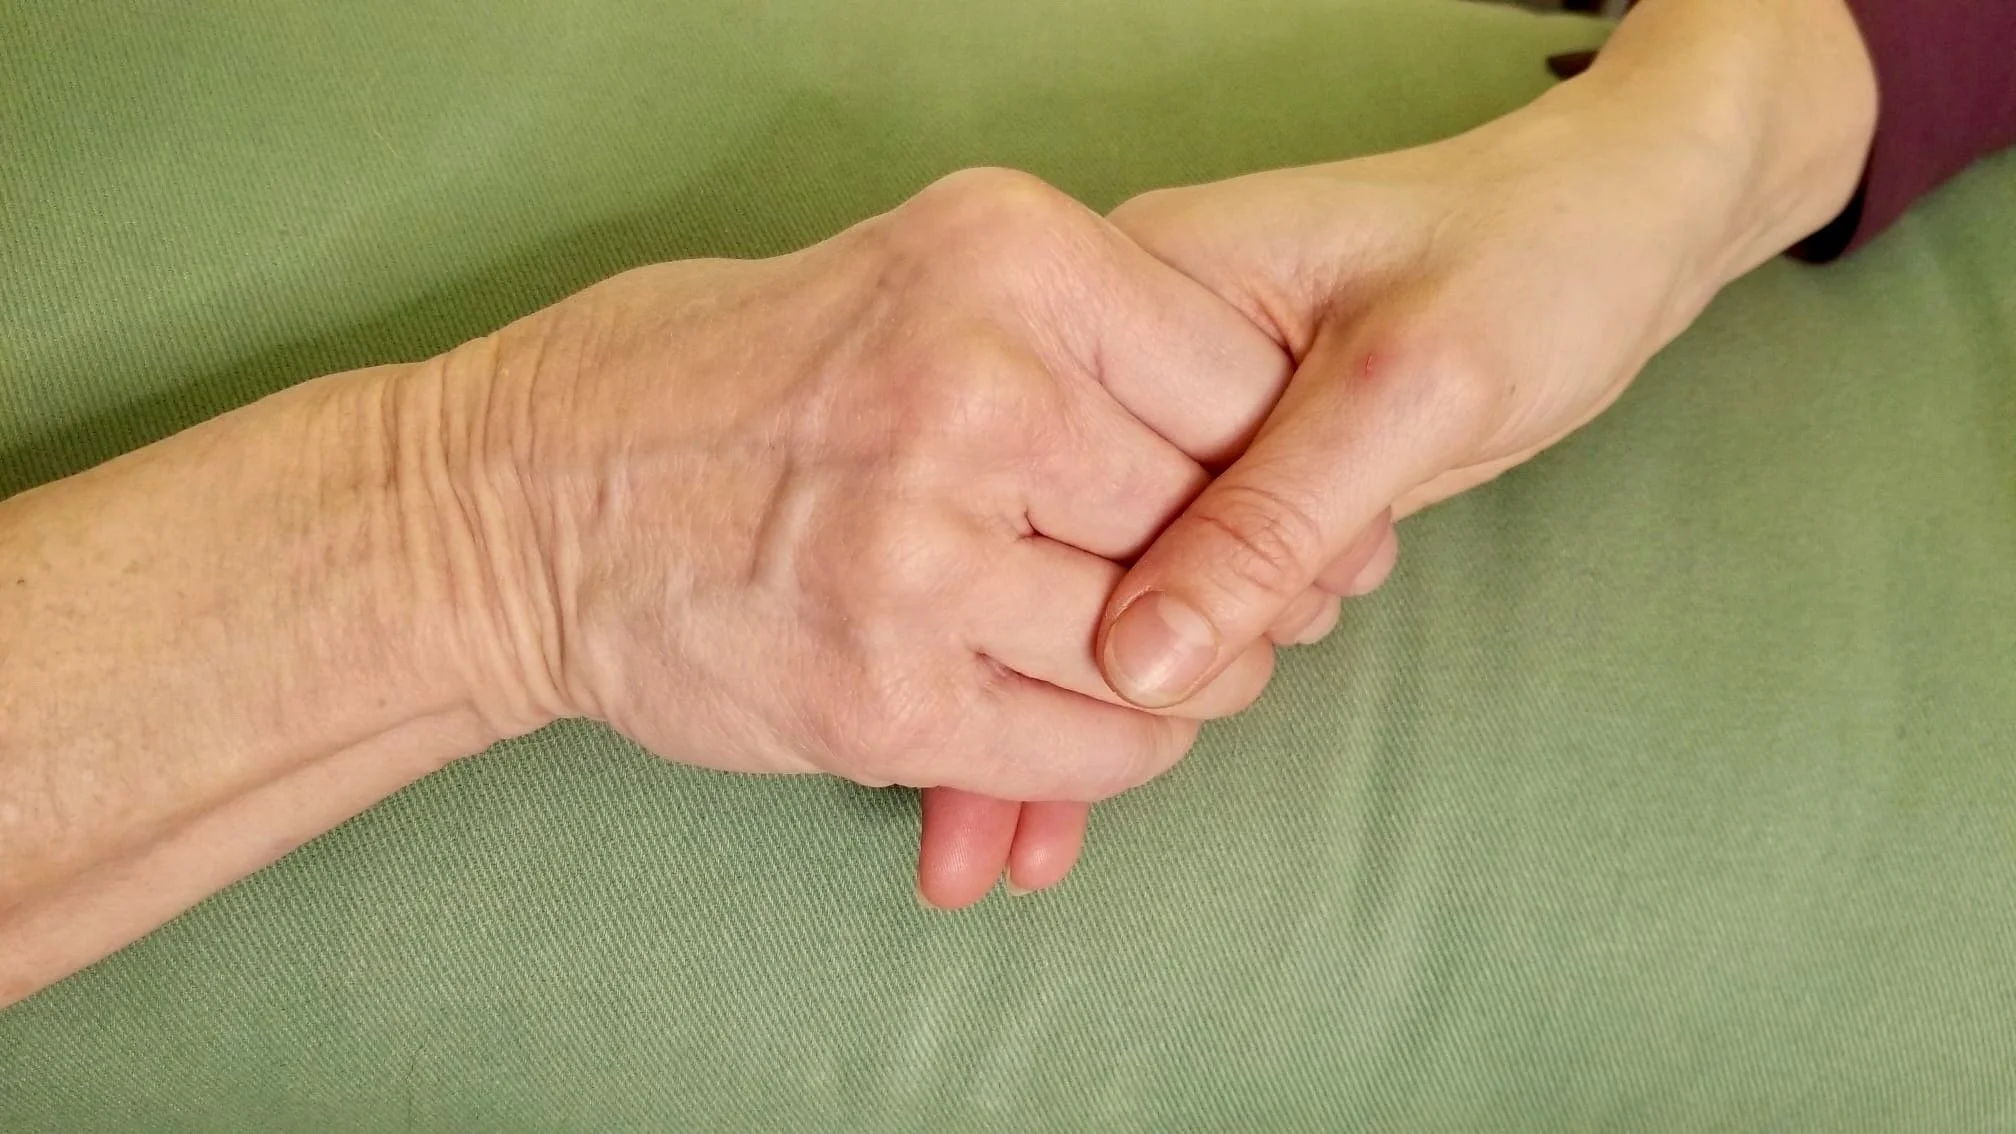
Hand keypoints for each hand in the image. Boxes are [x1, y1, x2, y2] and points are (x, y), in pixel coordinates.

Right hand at [446, 170, 1313, 817]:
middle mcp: (973, 392)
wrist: (519, 500)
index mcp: (999, 260)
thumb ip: (1071, 336)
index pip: (1243, 378)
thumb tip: (1249, 429)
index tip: (1291, 502)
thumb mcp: (904, 277)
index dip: (1285, 458)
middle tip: (1247, 599)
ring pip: (1169, 648)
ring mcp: (924, 553)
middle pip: (1214, 515)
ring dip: (1190, 673)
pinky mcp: (884, 692)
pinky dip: (1118, 750)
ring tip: (1162, 659)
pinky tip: (1090, 719)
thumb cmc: (709, 381)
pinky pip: (1088, 747)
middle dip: (1250, 576)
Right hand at [933, 0, 1877, 900]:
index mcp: (1140, 282)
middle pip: (1039, 541)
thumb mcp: (1411, 386)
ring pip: (1082, 586)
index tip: (1023, 730)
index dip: (1044, 598)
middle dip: (1016, 687)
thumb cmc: (1529, 266)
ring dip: (1048, 714)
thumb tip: (1144, 660)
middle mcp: (1125, 361)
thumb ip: (1276, 516)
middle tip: (986, 836)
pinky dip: (1121, 685)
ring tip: (986, 854)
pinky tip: (1064, 792)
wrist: (1606, 233)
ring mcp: (1164, 427)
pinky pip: (1149, 593)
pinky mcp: (1217, 478)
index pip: (1045, 455)